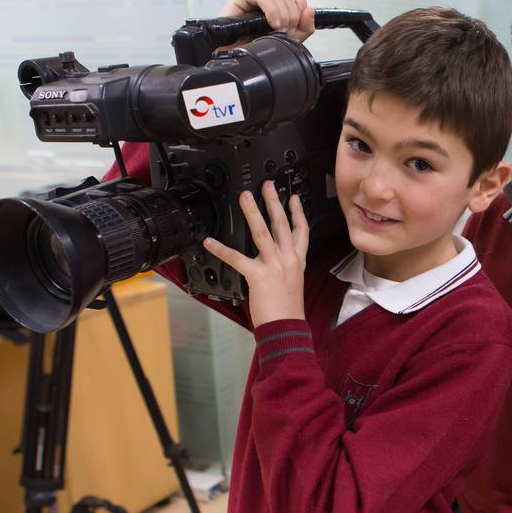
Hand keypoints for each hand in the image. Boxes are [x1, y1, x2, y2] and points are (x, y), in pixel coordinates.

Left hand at [201, 186, 308, 326]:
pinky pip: (237, 258)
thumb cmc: (287, 310)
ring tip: (245, 197)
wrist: (286, 327)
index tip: (293, 197)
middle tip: (267, 185)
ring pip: (263, 232)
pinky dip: (221, 249)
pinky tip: (210, 242)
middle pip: (282, 224)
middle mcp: (288, 259)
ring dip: (253, 212)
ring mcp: (274, 265)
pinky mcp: (259, 275)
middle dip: (274, 201)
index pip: (301, 230)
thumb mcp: (292, 283)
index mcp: (297, 261)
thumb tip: (269, 259)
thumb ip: (282, 267)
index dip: (298, 212)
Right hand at [219, 0, 314, 41]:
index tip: (295, 28)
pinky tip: (271, 23)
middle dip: (292, 16)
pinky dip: (272, 10)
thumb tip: (310, 10)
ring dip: (283, 16)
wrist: (237, 58)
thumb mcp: (289, 40)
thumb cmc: (257, 49)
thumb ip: (304, 27)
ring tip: (276, 30)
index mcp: (278, 4)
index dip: (300, 10)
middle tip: (284, 32)